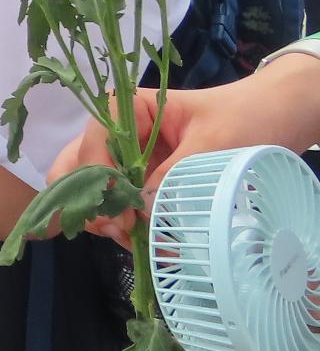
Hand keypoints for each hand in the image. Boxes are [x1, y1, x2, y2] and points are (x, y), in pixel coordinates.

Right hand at [44, 82, 305, 244]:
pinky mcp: (139, 180)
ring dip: (105, 220)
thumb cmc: (245, 118)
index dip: (99, 185)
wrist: (276, 117)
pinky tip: (146, 241)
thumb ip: (171, 176)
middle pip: (74, 170)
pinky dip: (123, 227)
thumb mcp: (212, 145)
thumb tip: (138, 214)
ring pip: (90, 192)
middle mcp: (115, 133)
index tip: (125, 219)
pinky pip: (116, 205)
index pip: (91, 148)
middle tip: (118, 231)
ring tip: (137, 241)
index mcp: (124, 109)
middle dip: (87, 204)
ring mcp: (125, 159)